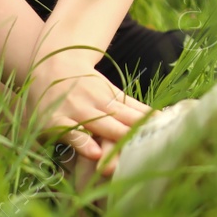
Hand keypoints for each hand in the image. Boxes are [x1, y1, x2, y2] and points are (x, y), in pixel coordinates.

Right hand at [25, 56, 151, 174]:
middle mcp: (95, 103)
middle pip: (119, 121)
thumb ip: (133, 108)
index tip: (166, 133)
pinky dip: (81, 141)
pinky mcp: (55, 122)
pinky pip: (70, 132)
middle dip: (134, 134)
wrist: (51, 64)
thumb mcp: (109, 91)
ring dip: (114, 137)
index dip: (148, 124)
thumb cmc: (85, 84)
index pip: (133, 113)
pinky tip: (93, 153)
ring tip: (128, 151)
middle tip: (151, 148)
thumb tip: (163, 118)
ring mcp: (75, 111)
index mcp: (111, 98)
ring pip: (98, 124)